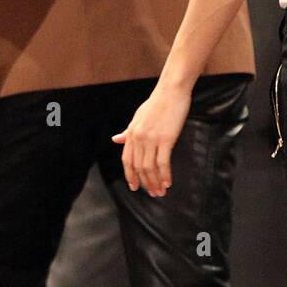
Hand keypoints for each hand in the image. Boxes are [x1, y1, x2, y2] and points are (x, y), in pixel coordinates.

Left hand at [112, 82, 191, 197]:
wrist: (171, 92)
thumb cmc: (156, 104)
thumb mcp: (137, 117)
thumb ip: (127, 132)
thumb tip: (115, 140)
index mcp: (131, 133)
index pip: (127, 160)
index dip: (130, 175)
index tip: (134, 187)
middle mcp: (138, 138)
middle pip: (139, 167)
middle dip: (145, 183)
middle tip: (153, 194)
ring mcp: (151, 139)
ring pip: (150, 168)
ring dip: (155, 182)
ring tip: (161, 192)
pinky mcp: (166, 139)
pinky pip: (163, 162)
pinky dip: (165, 175)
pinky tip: (168, 182)